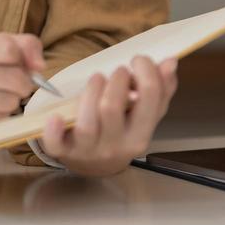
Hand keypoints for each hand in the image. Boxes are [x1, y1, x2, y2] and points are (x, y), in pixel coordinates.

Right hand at [0, 30, 45, 136]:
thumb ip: (24, 45)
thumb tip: (39, 66)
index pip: (9, 48)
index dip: (21, 59)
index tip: (15, 63)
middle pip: (15, 78)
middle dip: (20, 83)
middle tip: (6, 84)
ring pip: (10, 102)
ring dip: (9, 102)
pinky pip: (0, 121)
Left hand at [39, 55, 177, 176]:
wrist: (97, 164)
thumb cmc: (123, 130)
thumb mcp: (144, 114)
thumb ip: (159, 90)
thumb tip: (170, 61)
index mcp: (141, 136)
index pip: (149, 99)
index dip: (145, 72)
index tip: (138, 60)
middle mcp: (117, 146)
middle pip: (111, 107)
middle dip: (114, 80)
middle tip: (117, 72)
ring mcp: (89, 150)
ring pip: (86, 121)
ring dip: (89, 92)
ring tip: (96, 79)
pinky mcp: (65, 152)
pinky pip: (57, 144)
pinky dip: (54, 130)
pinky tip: (56, 116)